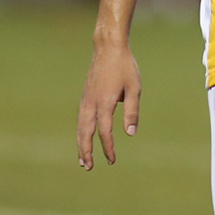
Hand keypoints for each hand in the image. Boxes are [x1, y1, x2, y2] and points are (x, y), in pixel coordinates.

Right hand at [76, 42, 142, 168]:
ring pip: (80, 127)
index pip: (104, 131)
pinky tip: (82, 139)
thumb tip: (130, 134)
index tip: (112, 160)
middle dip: (86, 151)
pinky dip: (80, 132)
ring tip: (82, 160)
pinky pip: (80, 119)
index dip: (108, 147)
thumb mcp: (134, 88)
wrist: (108, 48)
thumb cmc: (125, 67)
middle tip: (89, 167)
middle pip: (86, 133)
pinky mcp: (85, 96)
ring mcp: (86, 100)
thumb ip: (132, 111)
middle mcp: (92, 103)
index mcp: (105, 102)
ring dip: (80, 145)